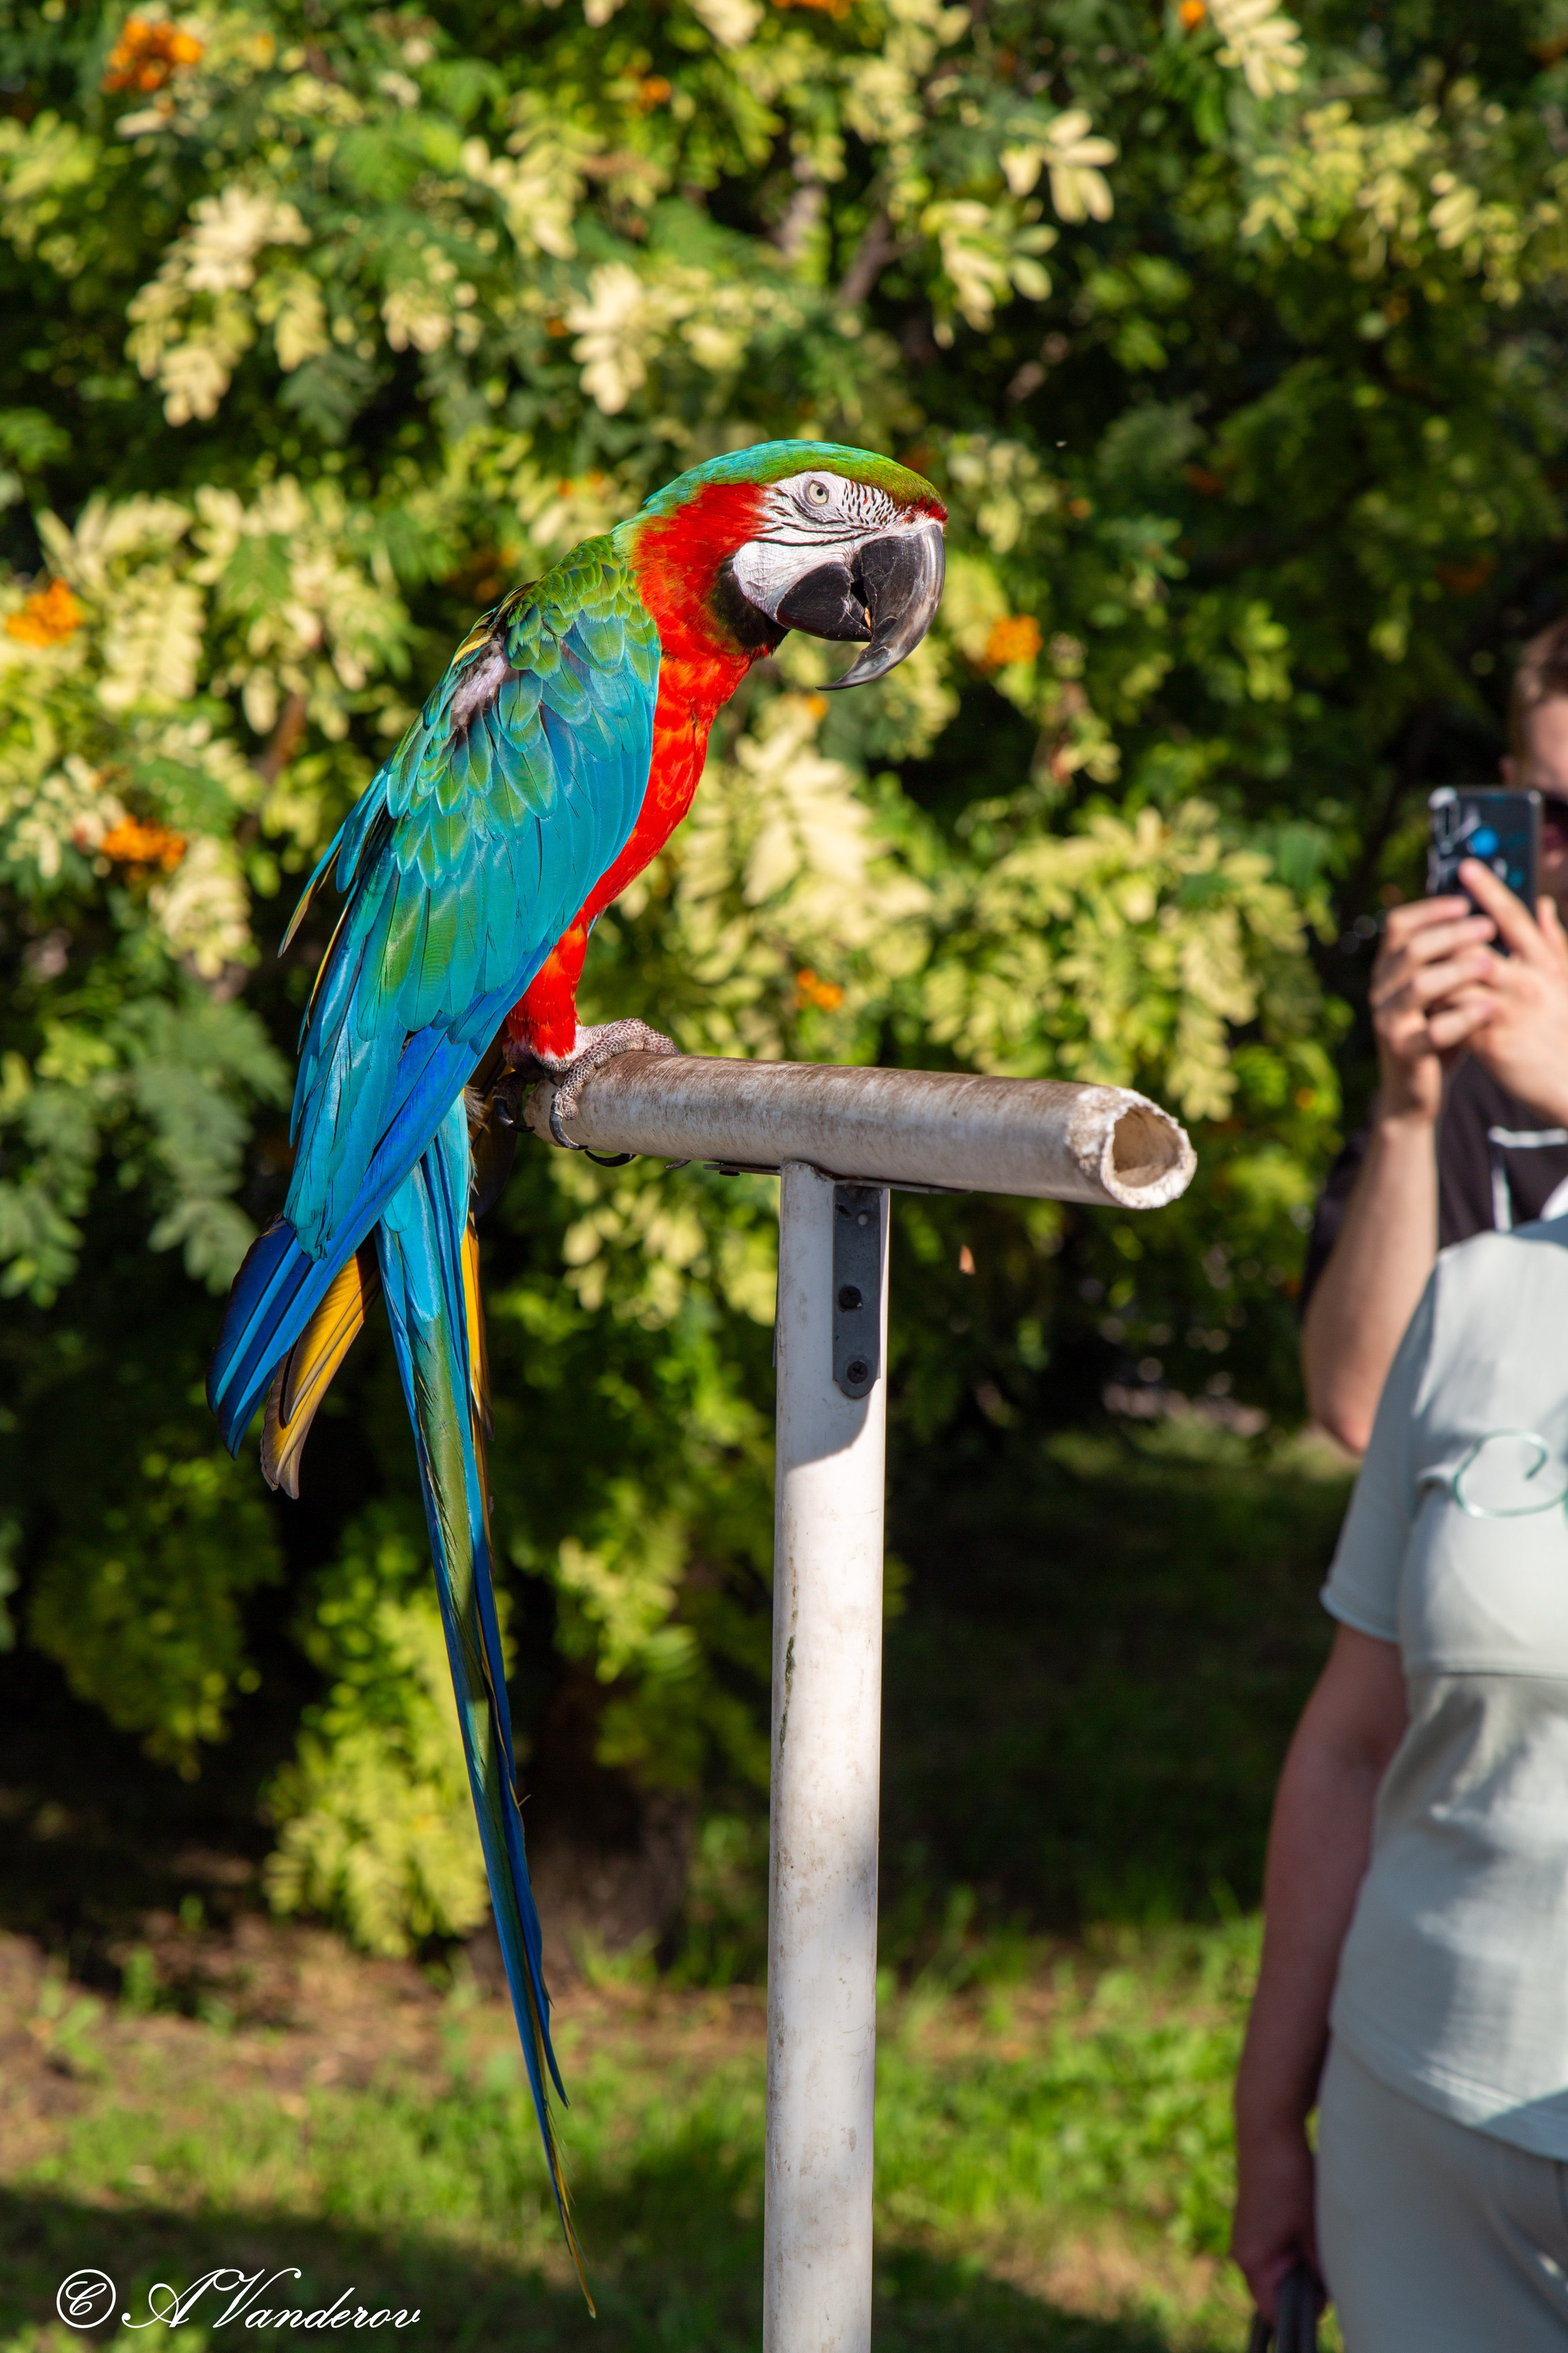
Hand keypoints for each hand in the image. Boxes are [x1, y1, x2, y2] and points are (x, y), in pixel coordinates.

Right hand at [1231, 2117, 1319, 2324]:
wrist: (1267, 2127)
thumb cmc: (1288, 2177)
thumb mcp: (1312, 2229)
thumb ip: (1320, 2268)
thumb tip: (1331, 2292)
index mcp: (1252, 2262)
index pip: (1275, 2312)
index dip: (1304, 2311)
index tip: (1327, 2293)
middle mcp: (1244, 2253)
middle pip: (1278, 2292)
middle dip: (1306, 2284)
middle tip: (1326, 2261)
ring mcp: (1249, 2236)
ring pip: (1281, 2269)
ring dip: (1302, 2262)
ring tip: (1317, 2236)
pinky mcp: (1256, 2222)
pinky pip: (1278, 2250)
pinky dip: (1296, 2245)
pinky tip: (1309, 2222)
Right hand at [1367, 895, 1497, 1121]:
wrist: (1413, 1092)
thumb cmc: (1437, 1032)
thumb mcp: (1442, 991)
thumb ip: (1452, 959)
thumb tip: (1485, 915)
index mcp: (1388, 970)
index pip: (1397, 926)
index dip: (1428, 910)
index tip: (1464, 902)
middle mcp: (1381, 991)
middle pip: (1410, 950)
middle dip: (1452, 933)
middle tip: (1489, 926)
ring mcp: (1388, 1022)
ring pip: (1419, 986)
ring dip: (1458, 970)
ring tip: (1493, 964)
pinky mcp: (1403, 1052)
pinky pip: (1432, 1032)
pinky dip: (1464, 1018)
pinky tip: (1490, 1006)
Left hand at [1445, 861, 1567, 1125]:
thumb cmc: (1564, 1027)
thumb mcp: (1566, 980)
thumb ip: (1552, 941)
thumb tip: (1543, 904)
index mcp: (1546, 963)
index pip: (1513, 917)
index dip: (1488, 888)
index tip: (1465, 865)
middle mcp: (1527, 982)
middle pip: (1474, 944)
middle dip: (1446, 933)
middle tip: (1426, 926)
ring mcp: (1506, 1012)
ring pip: (1456, 979)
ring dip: (1436, 973)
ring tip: (1424, 970)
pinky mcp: (1489, 1043)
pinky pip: (1450, 1016)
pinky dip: (1436, 1007)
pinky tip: (1428, 1005)